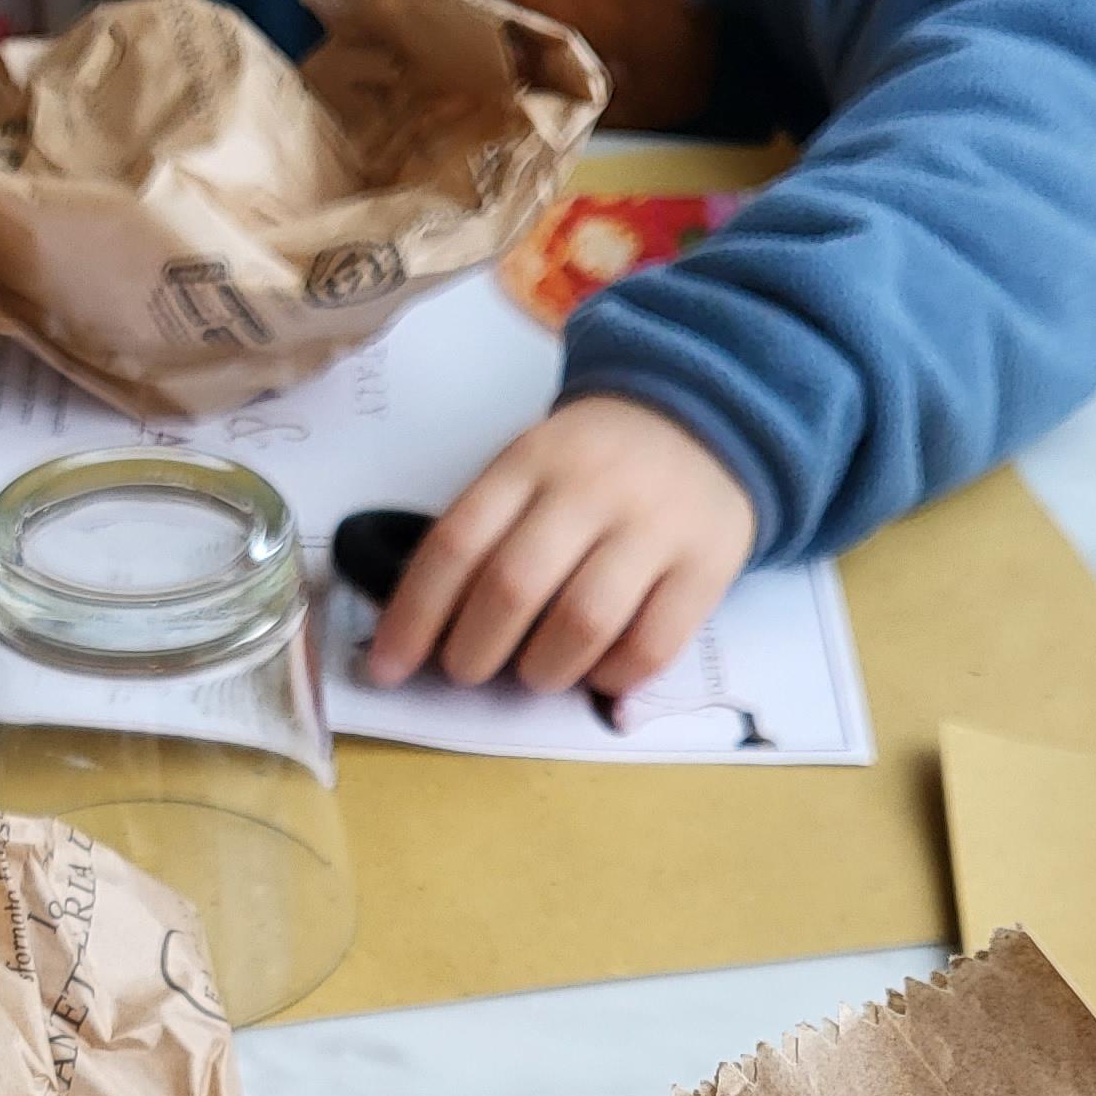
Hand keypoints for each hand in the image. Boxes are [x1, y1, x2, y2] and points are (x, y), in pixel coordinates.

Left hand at [363, 397, 757, 705]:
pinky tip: (597, 673)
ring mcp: (654, 526)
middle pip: (513, 587)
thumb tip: (423, 630)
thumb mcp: (529, 468)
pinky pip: (651, 646)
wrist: (705, 418)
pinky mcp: (707, 565)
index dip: (413, 615)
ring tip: (534, 673)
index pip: (455, 544)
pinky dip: (612, 678)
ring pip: (583, 622)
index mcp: (530, 462)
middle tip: (468, 670)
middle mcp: (591, 489)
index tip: (387, 667)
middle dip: (474, 651)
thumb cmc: (593, 465)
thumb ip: (484, 532)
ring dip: (542, 670)